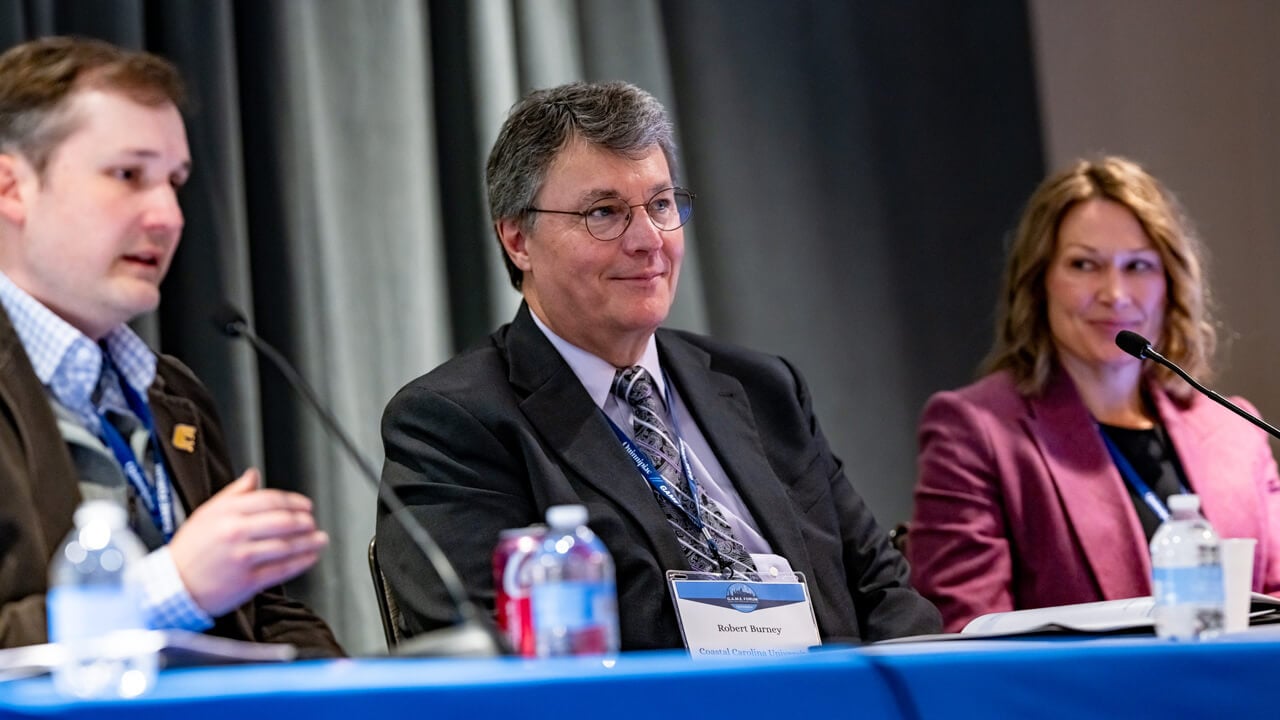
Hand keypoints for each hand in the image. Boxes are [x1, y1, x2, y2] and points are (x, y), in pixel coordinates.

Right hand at [167, 468, 328, 616]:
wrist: (172, 586)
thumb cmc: (189, 551)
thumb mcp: (206, 514)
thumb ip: (234, 494)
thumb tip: (253, 476)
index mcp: (226, 513)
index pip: (270, 500)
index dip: (294, 502)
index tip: (305, 505)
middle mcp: (235, 533)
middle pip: (282, 521)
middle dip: (304, 521)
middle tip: (312, 522)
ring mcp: (242, 557)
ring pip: (286, 546)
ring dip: (309, 542)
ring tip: (319, 539)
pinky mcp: (247, 581)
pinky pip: (281, 569)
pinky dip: (301, 562)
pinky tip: (310, 557)